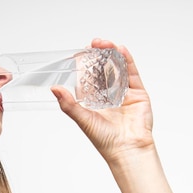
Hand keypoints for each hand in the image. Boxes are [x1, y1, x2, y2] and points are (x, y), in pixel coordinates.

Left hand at [51, 39, 153, 163]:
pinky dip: (127, 61)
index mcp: (95, 102)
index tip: (80, 54)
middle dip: (99, 56)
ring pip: (118, 69)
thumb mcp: (82, 119)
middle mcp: (109, 96)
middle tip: (93, 44)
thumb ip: (68, 104)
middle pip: (104, 71)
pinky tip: (120, 50)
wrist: (127, 149)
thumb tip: (54, 89)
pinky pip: (132, 74)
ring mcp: (124, 94)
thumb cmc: (105, 140)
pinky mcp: (138, 94)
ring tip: (105, 43)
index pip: (89, 79)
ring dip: (112, 54)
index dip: (85, 65)